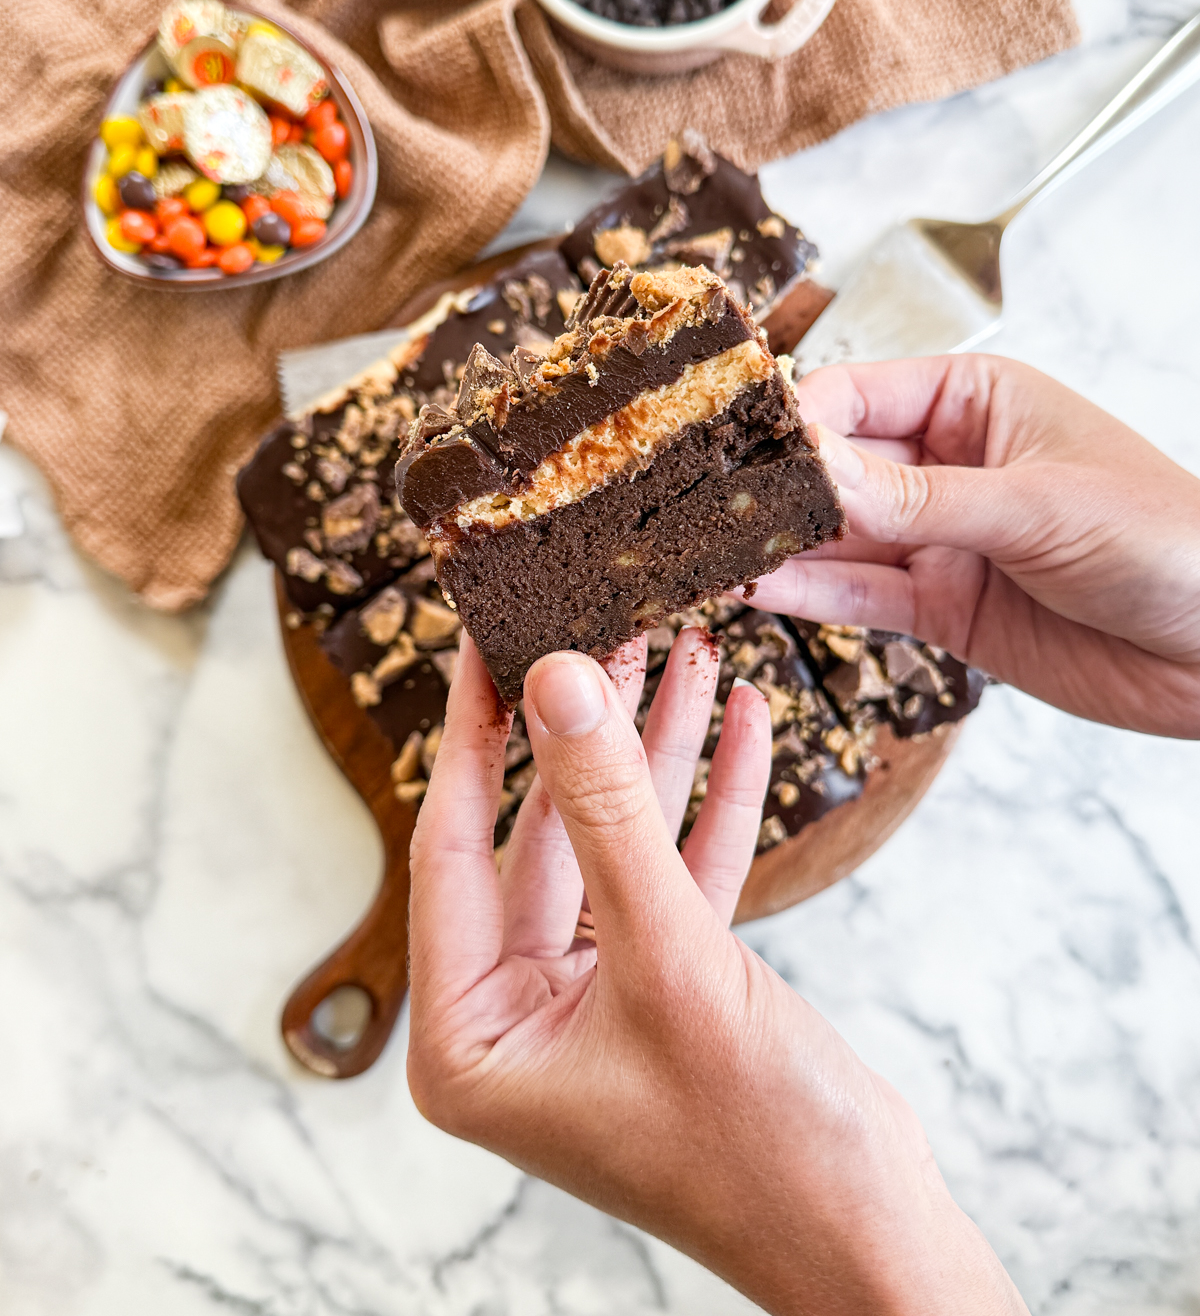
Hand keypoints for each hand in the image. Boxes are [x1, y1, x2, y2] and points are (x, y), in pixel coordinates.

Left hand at [408, 634, 1025, 1314]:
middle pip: (540, 833)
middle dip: (590, 731)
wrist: (874, 1241)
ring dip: (656, 752)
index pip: (451, 845)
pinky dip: (707, 806)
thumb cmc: (758, 1146)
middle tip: (611, 625)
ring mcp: (592, 1003)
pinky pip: (673, 875)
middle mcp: (518, 1017)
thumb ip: (609, 812)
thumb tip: (556, 682)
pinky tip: (739, 725)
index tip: (487, 638)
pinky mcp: (664, 991)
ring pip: (614, 843)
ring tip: (688, 649)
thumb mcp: (670, 957)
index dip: (474, 732)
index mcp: (472, 1036)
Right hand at [748, 356, 1199, 737]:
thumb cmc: (1166, 540)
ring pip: (839, 535)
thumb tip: (813, 468)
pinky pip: (862, 595)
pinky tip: (754, 587)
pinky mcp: (945, 608)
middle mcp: (950, 464)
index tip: (734, 443)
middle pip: (837, 465)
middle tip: (697, 502)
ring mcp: (943, 539)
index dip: (795, 416)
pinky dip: (809, 593)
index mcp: (978, 400)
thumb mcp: (1037, 505)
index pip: (860, 392)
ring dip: (778, 543)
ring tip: (705, 549)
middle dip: (774, 484)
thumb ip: (918, 497)